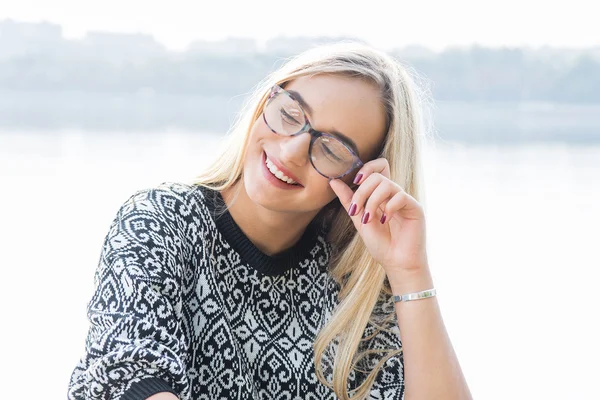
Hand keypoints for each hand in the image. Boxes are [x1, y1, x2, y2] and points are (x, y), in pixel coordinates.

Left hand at [329, 158, 428, 275]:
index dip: (366, 168)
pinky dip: (388, 207)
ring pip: (386, 184)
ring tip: (368, 219)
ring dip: (371, 201)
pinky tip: (384, 220)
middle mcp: (394, 194)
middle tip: (356, 210)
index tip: (353, 182)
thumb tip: (333, 181)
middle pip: (378, 175)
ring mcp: (405, 200)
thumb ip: (348, 200)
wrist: (395, 263)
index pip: (378, 167)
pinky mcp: (415, 208)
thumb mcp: (358, 219)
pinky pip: (401, 197)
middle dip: (361, 191)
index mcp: (381, 194)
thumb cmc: (380, 244)